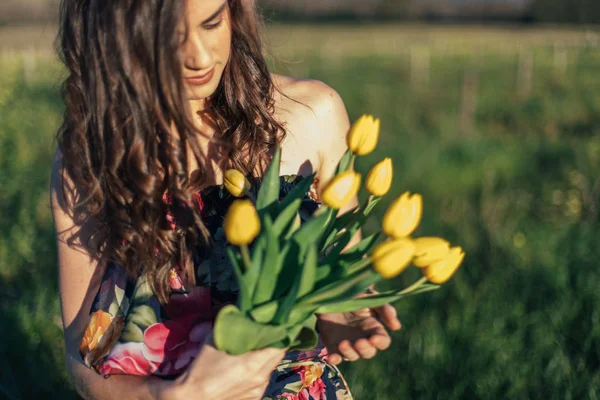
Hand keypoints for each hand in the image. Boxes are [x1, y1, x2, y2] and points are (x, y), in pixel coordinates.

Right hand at [157, 333, 286, 399]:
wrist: (192, 397)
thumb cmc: (202, 368)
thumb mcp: (214, 339)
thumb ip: (230, 324)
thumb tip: (239, 309)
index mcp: (254, 363)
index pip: (281, 344)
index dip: (280, 332)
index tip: (276, 322)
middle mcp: (261, 378)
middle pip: (278, 356)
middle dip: (274, 342)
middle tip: (267, 331)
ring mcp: (258, 390)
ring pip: (270, 368)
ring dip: (267, 357)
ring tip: (258, 347)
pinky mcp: (254, 397)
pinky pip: (263, 379)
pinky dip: (260, 370)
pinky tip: (249, 365)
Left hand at [316, 289, 400, 365]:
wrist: (329, 294)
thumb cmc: (353, 295)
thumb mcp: (369, 297)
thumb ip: (384, 308)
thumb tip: (397, 327)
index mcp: (373, 328)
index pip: (383, 341)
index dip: (380, 342)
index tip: (374, 338)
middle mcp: (362, 338)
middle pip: (369, 352)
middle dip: (365, 349)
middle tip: (359, 342)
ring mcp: (348, 343)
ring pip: (353, 356)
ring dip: (349, 353)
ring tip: (343, 343)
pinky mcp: (332, 345)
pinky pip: (335, 357)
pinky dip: (334, 359)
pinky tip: (331, 357)